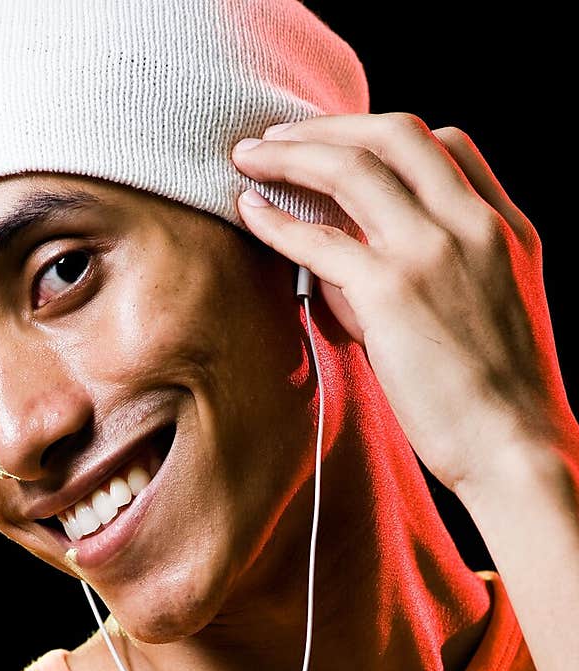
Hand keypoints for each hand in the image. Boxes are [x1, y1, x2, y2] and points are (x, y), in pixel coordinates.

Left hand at [231, 112, 576, 497]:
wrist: (517, 448)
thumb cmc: (495, 400)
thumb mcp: (483, 315)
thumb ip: (420, 276)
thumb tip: (333, 266)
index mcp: (505, 226)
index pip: (448, 144)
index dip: (385, 137)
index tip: (342, 146)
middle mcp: (472, 223)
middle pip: (394, 134)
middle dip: (328, 126)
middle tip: (278, 136)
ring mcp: (432, 251)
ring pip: (352, 168)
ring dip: (291, 153)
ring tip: (249, 157)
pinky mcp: (391, 292)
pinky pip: (319, 239)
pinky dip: (277, 219)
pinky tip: (248, 211)